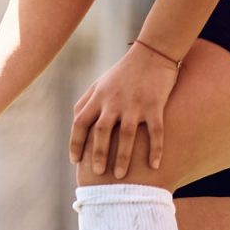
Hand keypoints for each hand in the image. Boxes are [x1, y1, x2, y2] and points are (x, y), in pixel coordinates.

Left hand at [70, 42, 178, 178]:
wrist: (152, 53)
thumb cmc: (124, 72)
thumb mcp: (101, 83)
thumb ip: (87, 101)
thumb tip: (75, 121)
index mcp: (98, 97)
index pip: (80, 122)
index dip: (75, 143)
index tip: (75, 161)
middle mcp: (113, 101)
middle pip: (100, 131)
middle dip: (97, 154)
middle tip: (97, 174)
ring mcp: (134, 103)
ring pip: (126, 135)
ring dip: (121, 157)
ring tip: (119, 176)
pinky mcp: (155, 105)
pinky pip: (155, 131)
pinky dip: (155, 149)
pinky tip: (154, 165)